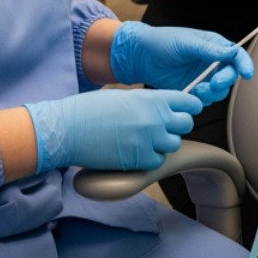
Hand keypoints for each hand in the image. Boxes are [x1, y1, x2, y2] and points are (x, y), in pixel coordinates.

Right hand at [24, 89, 200, 174]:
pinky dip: (150, 159)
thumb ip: (148, 103)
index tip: (184, 112)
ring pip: (173, 144)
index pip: (189, 102)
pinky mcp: (139, 159)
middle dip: (176, 127)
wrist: (69, 128)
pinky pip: (157, 161)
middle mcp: (156, 117)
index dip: (189, 107)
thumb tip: (163, 110)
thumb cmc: (91, 109)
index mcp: (153, 98)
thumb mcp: (125, 97)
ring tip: (145, 141)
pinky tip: (136, 153)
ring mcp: (149, 139)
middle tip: (162, 129)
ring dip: (163, 144)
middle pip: (186, 124)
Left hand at [108, 22, 254, 103]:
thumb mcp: (186, 42)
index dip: (244, 64)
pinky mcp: (193, 90)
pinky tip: (190, 93)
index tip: (247, 74)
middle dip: (225, 81)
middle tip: (213, 83)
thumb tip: (232, 52)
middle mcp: (211, 62)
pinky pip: (205, 99)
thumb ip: (209, 49)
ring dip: (212, 93)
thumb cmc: (162, 42)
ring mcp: (203, 77)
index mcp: (213, 46)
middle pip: (230, 75)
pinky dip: (201, 100)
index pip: (236, 55)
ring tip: (197, 89)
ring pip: (219, 91)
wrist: (140, 56)